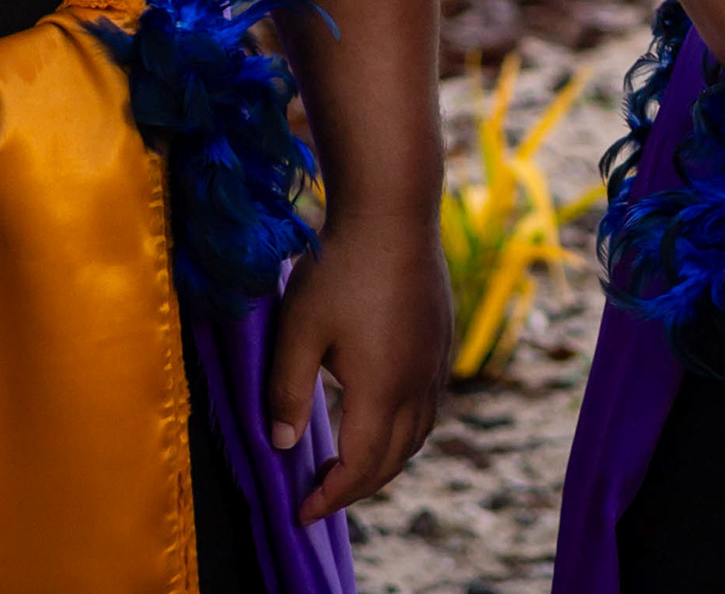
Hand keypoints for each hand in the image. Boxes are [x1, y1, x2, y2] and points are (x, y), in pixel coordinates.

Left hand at [267, 206, 451, 524]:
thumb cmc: (340, 267)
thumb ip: (288, 392)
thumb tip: (282, 445)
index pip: (359, 467)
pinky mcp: (442, 341)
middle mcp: (418, 385)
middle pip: (393, 460)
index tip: (302, 513)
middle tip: (319, 495)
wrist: (394, 210)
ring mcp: (435, 363)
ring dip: (384, 461)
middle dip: (356, 487)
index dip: (330, 497)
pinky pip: (428, 406)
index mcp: (382, 390)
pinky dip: (404, 430)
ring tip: (349, 464)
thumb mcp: (299, 330)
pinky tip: (380, 416)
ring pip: (417, 435)